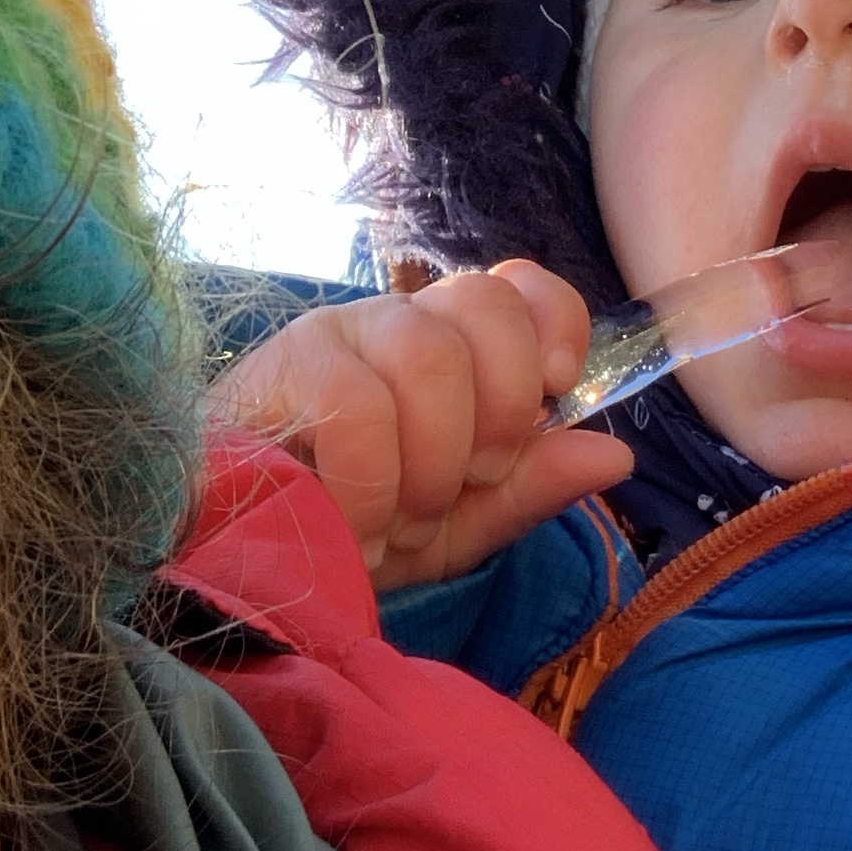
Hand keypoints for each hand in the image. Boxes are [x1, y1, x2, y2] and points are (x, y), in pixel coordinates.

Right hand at [202, 263, 632, 589]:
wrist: (236, 566)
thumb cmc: (343, 532)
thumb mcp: (454, 525)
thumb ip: (529, 487)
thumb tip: (615, 454)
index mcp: (446, 343)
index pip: (519, 284)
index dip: (553, 325)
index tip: (555, 391)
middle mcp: (394, 320)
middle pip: (485, 307)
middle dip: (499, 414)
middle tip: (462, 487)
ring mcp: (335, 334)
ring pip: (430, 356)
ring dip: (431, 464)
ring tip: (399, 520)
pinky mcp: (280, 366)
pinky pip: (359, 405)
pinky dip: (373, 485)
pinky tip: (355, 526)